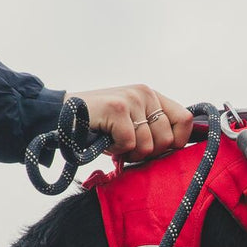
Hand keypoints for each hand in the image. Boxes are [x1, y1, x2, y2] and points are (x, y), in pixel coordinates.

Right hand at [75, 85, 192, 160]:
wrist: (61, 116)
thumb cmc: (99, 126)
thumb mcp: (132, 123)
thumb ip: (154, 129)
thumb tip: (178, 148)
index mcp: (152, 96)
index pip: (185, 120)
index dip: (177, 141)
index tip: (157, 150)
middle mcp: (145, 94)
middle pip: (167, 140)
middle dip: (146, 152)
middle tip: (126, 146)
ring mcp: (132, 99)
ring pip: (148, 145)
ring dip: (128, 152)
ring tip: (113, 141)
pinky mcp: (117, 108)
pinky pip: (129, 144)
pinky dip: (116, 150)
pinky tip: (104, 139)